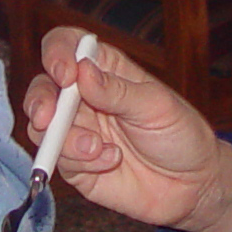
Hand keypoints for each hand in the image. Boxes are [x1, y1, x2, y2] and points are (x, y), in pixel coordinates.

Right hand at [21, 29, 231, 231]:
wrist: (191, 185)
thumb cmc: (179, 134)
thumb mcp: (155, 106)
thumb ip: (117, 91)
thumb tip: (82, 72)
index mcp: (104, 69)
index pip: (67, 46)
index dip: (58, 53)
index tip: (65, 73)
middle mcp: (83, 97)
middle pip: (43, 87)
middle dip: (40, 101)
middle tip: (48, 118)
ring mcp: (77, 131)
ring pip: (42, 127)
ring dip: (64, 138)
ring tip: (98, 148)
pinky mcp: (75, 165)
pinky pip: (60, 159)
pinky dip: (81, 160)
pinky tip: (111, 161)